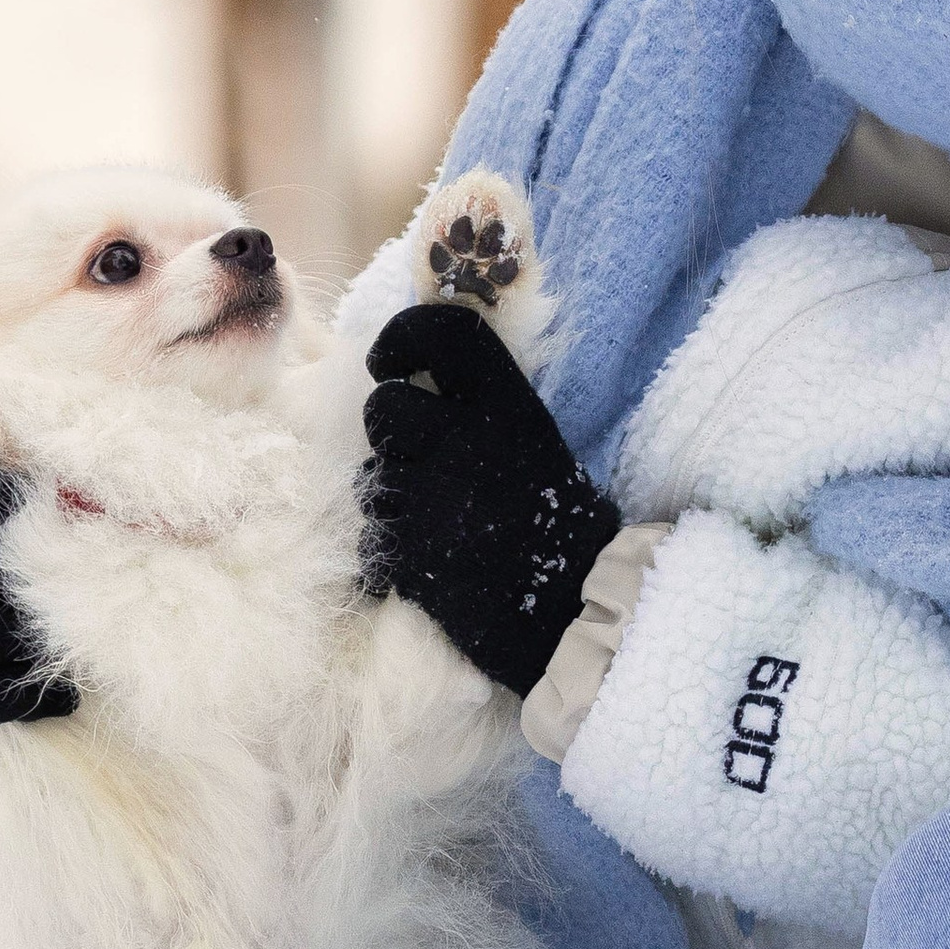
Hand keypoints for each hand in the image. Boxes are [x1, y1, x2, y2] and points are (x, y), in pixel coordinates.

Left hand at [362, 301, 621, 697]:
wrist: (578, 615)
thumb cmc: (562, 529)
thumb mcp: (536, 445)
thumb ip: (482, 412)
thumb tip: (414, 383)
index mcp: (508, 406)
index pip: (442, 334)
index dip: (401, 337)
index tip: (390, 364)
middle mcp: (467, 441)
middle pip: (383, 408)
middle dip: (388, 436)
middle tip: (418, 462)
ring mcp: (436, 498)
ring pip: (372, 479)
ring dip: (393, 502)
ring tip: (441, 526)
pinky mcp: (414, 554)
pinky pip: (371, 539)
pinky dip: (389, 556)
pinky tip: (430, 566)